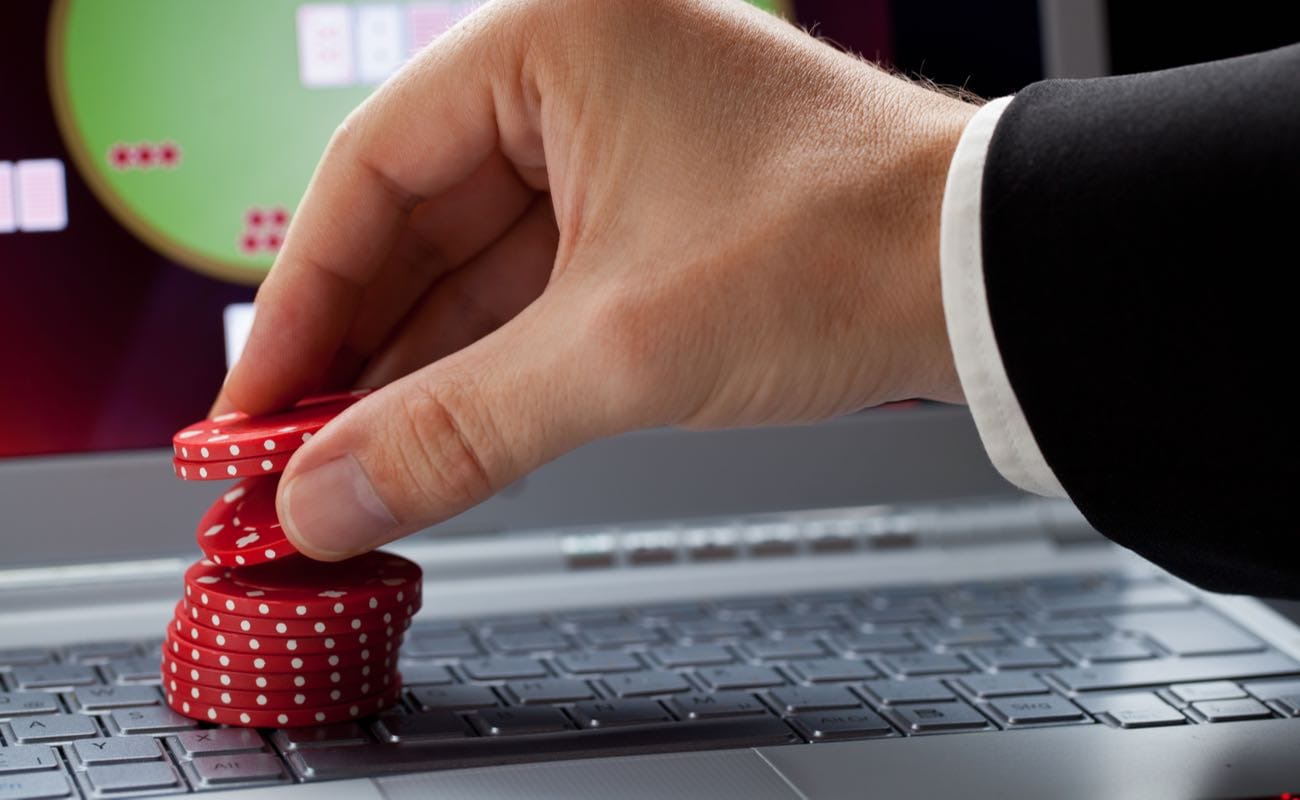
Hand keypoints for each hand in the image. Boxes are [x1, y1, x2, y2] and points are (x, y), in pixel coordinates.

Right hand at [218, 0, 976, 559]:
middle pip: (412, 225)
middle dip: (354, 350)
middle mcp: (571, 78)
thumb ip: (455, 429)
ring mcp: (614, 149)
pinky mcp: (651, 216)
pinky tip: (440, 435)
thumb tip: (323, 499)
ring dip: (417, 371)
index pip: (366, 176)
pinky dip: (489, 366)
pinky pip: (535, 291)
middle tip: (294, 457)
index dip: (295, 303)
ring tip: (353, 468)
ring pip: (473, 268)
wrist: (992, 278)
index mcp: (546, 42)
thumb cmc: (841, 250)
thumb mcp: (617, 351)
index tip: (251, 404)